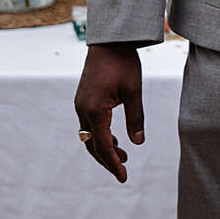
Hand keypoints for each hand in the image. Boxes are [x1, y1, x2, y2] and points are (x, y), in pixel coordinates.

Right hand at [73, 42, 145, 182]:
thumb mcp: (134, 90)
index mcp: (95, 110)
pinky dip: (100, 136)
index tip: (123, 177)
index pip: (104, 145)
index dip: (113, 163)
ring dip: (103, 148)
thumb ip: (136, 118)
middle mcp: (83, 110)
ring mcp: (80, 105)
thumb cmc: (124, 63)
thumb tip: (138, 143)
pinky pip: (89, 125)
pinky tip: (115, 140)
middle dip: (107, 160)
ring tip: (122, 157)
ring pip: (89, 136)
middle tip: (123, 171)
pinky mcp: (83, 100)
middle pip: (92, 145)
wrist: (109, 41)